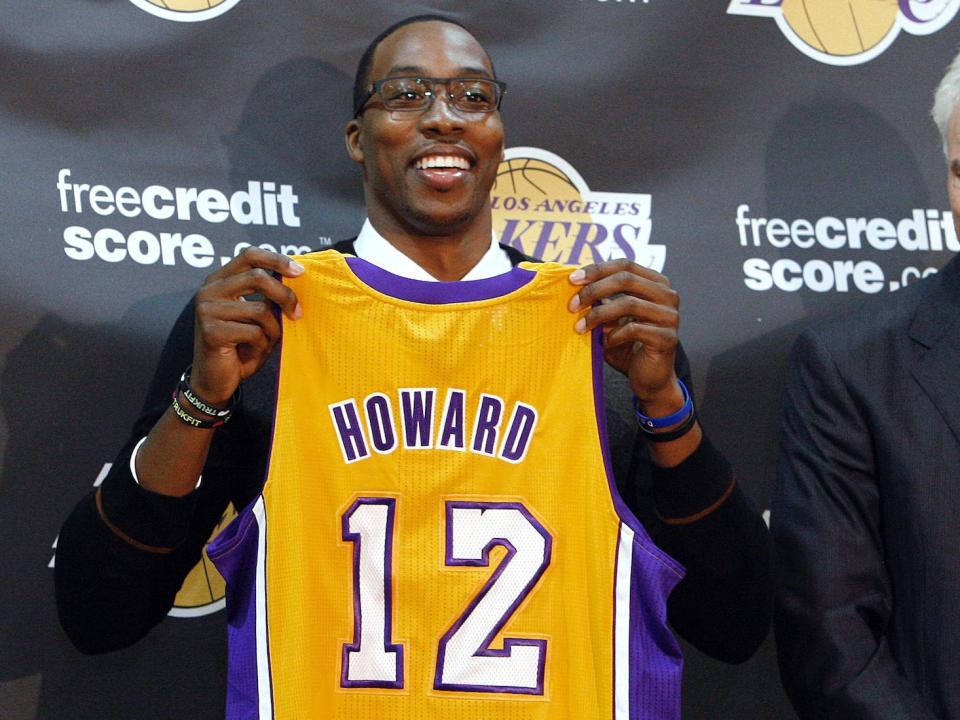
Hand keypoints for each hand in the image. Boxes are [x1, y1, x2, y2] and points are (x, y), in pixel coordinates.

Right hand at [191, 247, 303, 404]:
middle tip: (297, 312)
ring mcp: (207, 310)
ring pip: (260, 309)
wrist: (215, 381)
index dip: (276, 259)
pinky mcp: (211, 331)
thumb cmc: (240, 347)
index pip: (249, 255)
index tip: (299, 271)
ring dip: (272, 330)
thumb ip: (269, 298)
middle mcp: (209, 290)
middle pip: (257, 277)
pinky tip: (251, 351)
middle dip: (285, 295)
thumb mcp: (257, 317)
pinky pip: (254, 332)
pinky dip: (262, 344)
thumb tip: (296, 281)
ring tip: (265, 341)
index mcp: (220, 280)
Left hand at [568, 258, 682, 414]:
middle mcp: (668, 295)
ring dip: (598, 315)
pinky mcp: (667, 338)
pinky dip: (613, 336)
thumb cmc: (628, 346)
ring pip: (628, 303)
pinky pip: (633, 329)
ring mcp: (670, 316)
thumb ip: (601, 300)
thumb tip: (575, 283)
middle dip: (594, 290)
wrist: (649, 379)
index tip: (572, 280)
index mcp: (656, 284)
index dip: (597, 270)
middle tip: (572, 305)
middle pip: (626, 279)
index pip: (625, 265)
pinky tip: (605, 344)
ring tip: (581, 328)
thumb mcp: (611, 319)